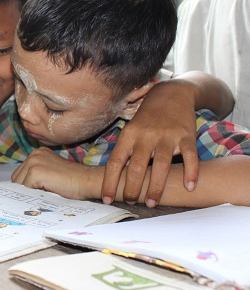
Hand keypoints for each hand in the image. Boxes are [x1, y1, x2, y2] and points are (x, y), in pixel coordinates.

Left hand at [12, 148, 94, 199]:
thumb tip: (19, 190)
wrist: (87, 181)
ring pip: (20, 185)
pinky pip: (26, 190)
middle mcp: (34, 153)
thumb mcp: (51, 173)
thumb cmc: (73, 181)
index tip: (41, 190)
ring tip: (49, 190)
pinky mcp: (35, 172)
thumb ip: (36, 176)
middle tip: (47, 190)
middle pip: (17, 179)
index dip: (29, 186)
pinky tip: (49, 191)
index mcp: (37, 153)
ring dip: (31, 192)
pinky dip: (35, 195)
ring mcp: (34, 161)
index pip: (20, 174)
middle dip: (28, 189)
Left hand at [102, 80, 198, 206]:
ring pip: (160, 166)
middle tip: (130, 202)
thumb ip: (125, 151)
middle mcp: (145, 135)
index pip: (115, 162)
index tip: (106, 199)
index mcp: (128, 135)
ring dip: (155, 187)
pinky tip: (189, 187)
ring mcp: (166, 136)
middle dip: (131, 188)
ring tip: (151, 202)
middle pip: (136, 167)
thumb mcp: (131, 130)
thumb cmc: (147, 118)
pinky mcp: (186, 136)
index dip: (109, 182)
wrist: (172, 94)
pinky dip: (191, 172)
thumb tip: (113, 179)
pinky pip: (190, 157)